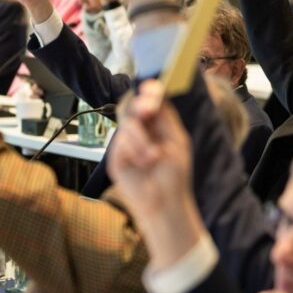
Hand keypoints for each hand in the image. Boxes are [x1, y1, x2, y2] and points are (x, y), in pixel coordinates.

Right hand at [107, 80, 202, 269]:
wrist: (165, 203)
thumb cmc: (174, 175)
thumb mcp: (176, 140)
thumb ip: (165, 118)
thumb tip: (154, 96)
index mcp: (156, 125)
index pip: (148, 101)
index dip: (148, 92)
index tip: (151, 89)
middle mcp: (139, 131)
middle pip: (131, 106)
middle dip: (140, 106)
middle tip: (148, 110)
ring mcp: (126, 144)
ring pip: (126, 124)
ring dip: (141, 138)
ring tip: (153, 157)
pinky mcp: (116, 158)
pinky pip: (120, 143)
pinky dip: (134, 151)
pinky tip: (144, 164)